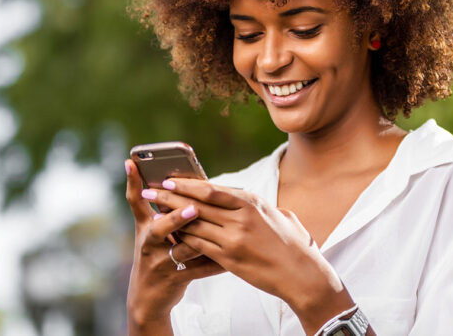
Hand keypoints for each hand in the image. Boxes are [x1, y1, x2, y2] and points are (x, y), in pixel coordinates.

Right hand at [124, 161, 223, 334]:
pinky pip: (199, 270)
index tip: (131, 163)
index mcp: (145, 227)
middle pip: (159, 229)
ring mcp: (161, 263)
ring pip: (183, 250)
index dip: (133, 182)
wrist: (148, 298)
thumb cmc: (155, 254)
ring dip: (201, 241)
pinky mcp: (175, 279)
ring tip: (217, 231)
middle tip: (192, 208)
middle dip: (175, 219)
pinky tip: (231, 258)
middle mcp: (149, 244)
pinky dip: (216, 264)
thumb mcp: (150, 232)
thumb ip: (158, 208)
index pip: (135, 201)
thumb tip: (172, 177)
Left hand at [143, 178, 354, 332]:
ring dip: (171, 218)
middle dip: (170, 196)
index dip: (186, 184)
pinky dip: (183, 240)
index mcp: (251, 202)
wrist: (301, 274)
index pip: (211, 188)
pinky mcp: (230, 258)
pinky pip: (199, 246)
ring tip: (154, 212)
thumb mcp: (277, 214)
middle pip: (197, 203)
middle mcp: (241, 217)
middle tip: (150, 190)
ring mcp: (234, 238)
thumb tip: (240, 197)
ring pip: (194, 224)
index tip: (168, 179)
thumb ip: (255, 205)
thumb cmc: (292, 243)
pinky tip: (171, 236)